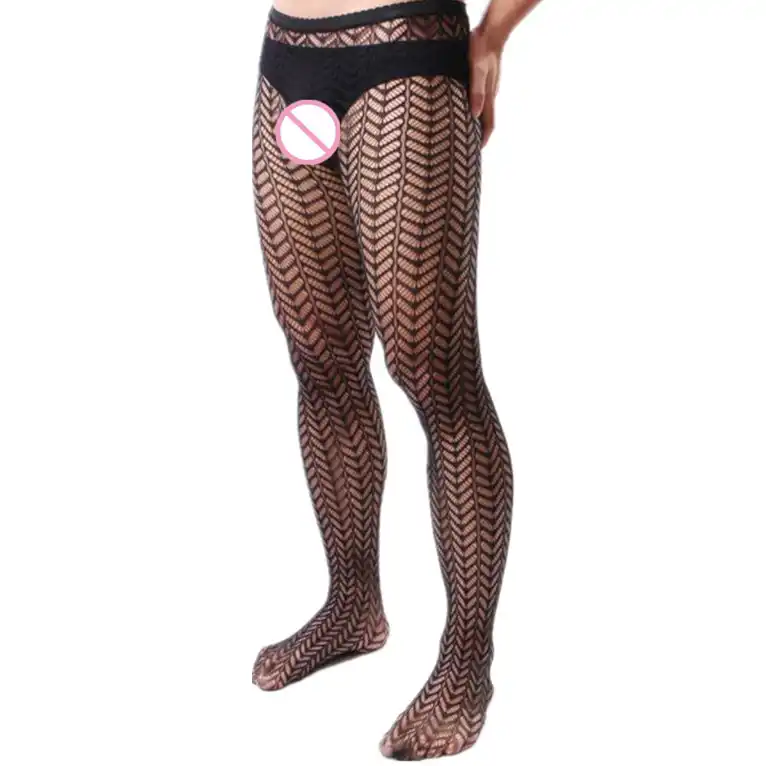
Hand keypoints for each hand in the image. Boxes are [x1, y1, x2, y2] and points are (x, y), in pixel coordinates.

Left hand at [469, 26, 501, 147]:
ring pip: (483, 111)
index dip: (483, 139)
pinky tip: (466, 108)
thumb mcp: (477, 70)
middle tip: (468, 148)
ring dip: (476, 123)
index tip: (476, 152)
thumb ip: (476, 91)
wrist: (491, 31)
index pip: (488, 125)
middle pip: (486, 121)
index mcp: (488, 97)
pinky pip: (479, 100)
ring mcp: (488, 87)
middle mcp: (490, 95)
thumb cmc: (481, 49)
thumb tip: (474, 114)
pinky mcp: (484, 80)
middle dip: (479, 135)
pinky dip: (474, 109)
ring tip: (465, 132)